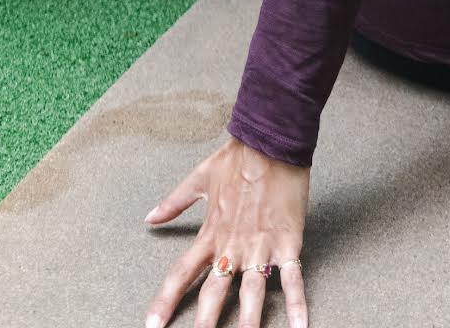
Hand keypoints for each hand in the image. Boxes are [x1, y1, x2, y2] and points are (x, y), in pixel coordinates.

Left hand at [144, 137, 309, 327]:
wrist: (272, 139)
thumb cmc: (238, 157)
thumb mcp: (199, 178)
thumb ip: (174, 202)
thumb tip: (149, 217)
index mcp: (211, 233)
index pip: (181, 274)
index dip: (165, 301)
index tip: (152, 325)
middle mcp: (232, 245)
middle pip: (214, 294)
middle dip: (205, 324)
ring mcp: (261, 246)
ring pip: (251, 293)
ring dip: (248, 323)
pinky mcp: (288, 241)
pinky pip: (292, 277)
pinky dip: (296, 302)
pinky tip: (299, 325)